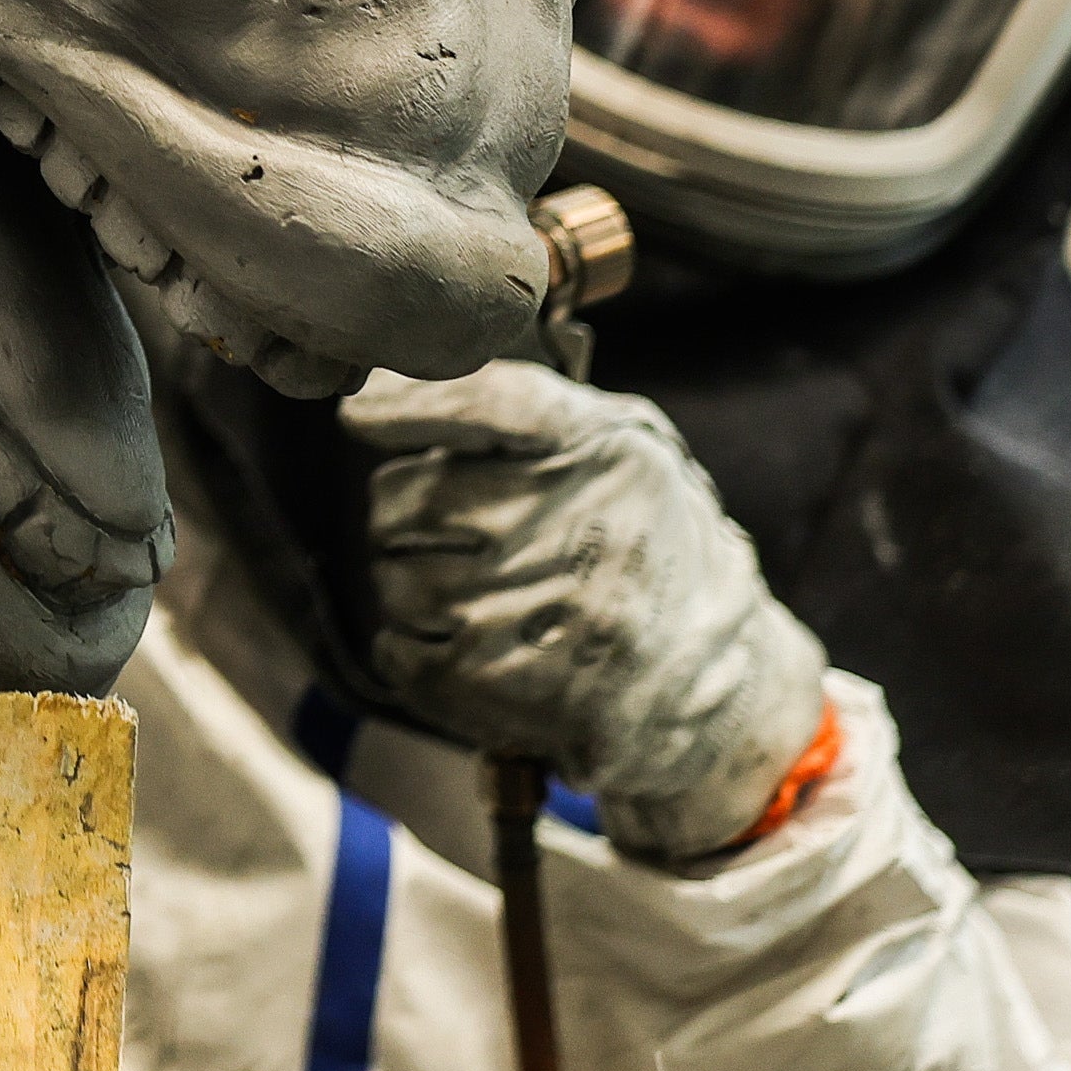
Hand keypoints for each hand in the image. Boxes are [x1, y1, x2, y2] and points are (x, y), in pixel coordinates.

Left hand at [342, 362, 829, 858]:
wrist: (711, 674)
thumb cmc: (644, 540)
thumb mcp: (623, 448)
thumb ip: (526, 405)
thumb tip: (384, 384)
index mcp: (610, 453)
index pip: (486, 402)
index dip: (408, 406)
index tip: (360, 414)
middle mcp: (578, 526)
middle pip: (410, 498)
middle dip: (401, 508)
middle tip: (437, 523)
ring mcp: (544, 612)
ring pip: (397, 577)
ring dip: (405, 579)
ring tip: (460, 585)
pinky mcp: (517, 686)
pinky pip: (403, 650)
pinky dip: (402, 644)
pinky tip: (443, 636)